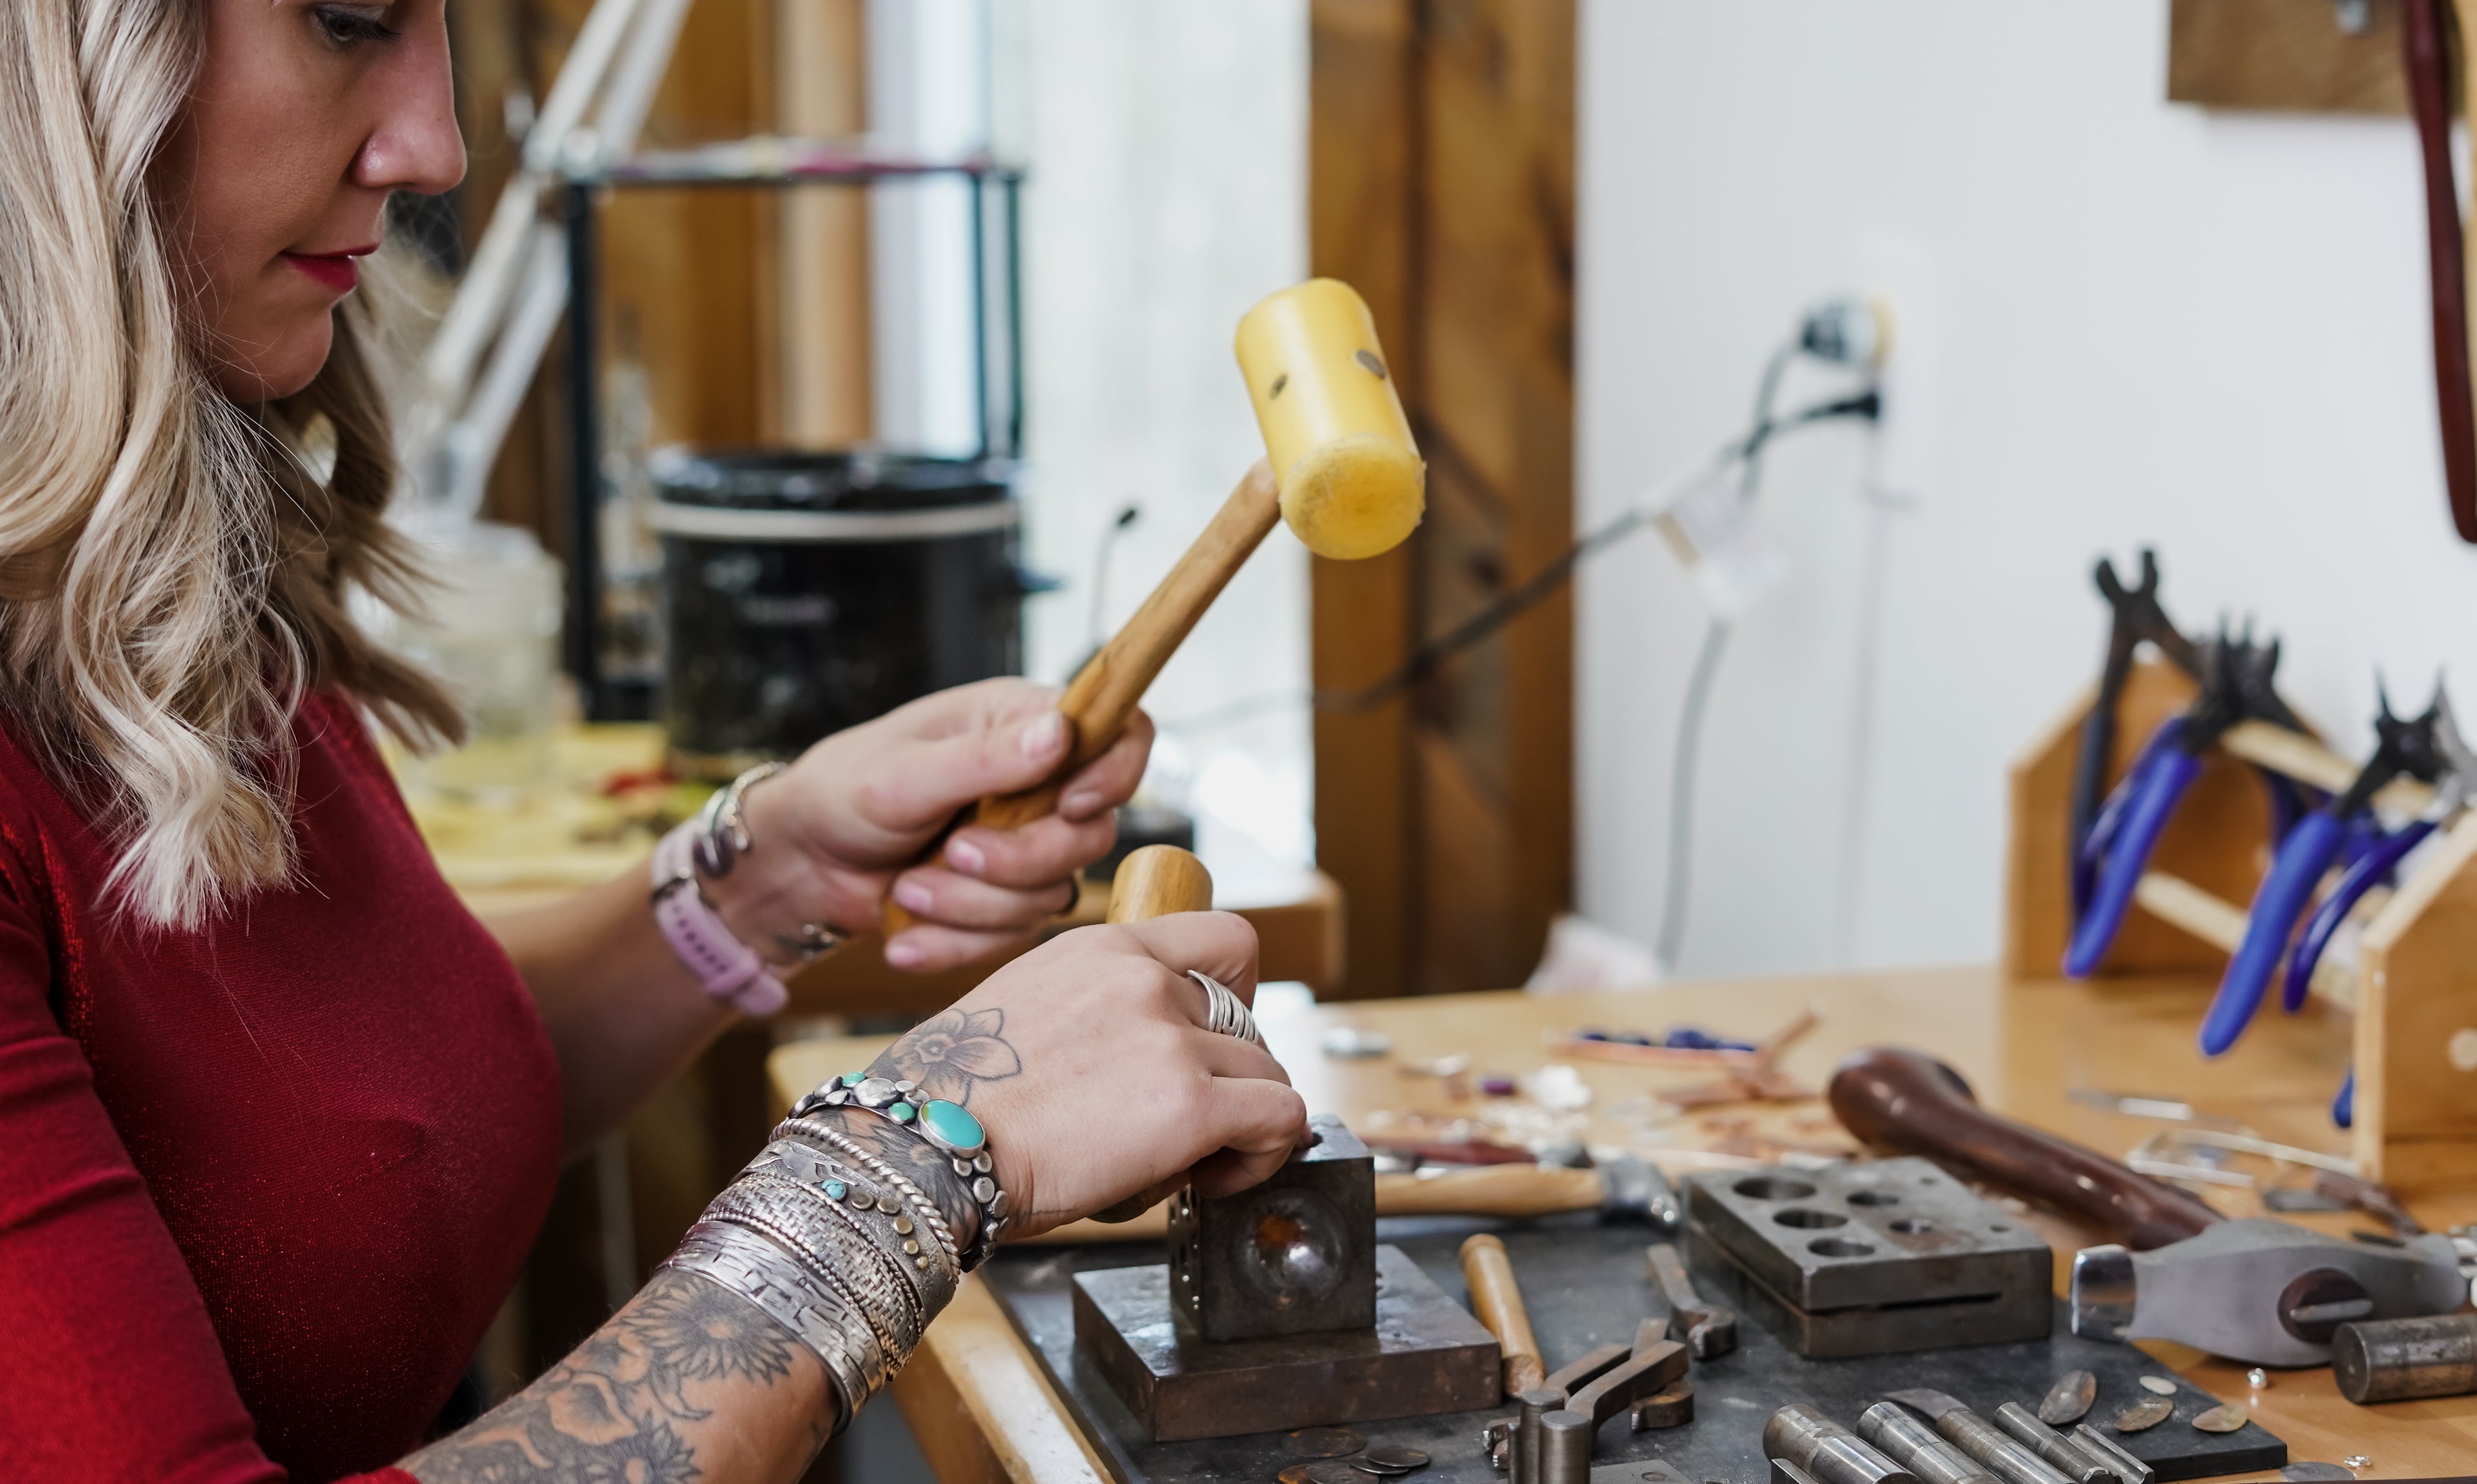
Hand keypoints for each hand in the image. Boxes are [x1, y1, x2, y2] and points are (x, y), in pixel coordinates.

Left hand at [711, 679, 1152, 971]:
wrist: (800, 864)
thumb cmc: (842, 791)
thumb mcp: (904, 771)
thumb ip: (984, 758)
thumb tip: (1061, 731)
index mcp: (1020, 724)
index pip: (1119, 732)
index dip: (1115, 773)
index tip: (1069, 805)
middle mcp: (1037, 782)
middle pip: (1092, 833)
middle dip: (1019, 859)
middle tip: (954, 853)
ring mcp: (1025, 844)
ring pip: (1051, 893)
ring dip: (971, 905)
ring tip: (905, 890)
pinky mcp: (1004, 900)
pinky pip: (1012, 936)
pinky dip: (953, 943)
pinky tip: (904, 935)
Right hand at [862, 912, 1305, 1236]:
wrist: (922, 1144)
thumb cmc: (948, 1101)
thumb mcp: (1021, 1009)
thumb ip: (1091, 1012)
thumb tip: (1131, 1061)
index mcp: (1103, 949)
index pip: (1224, 939)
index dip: (1238, 994)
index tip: (1217, 1039)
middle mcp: (1144, 980)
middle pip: (1248, 1018)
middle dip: (1229, 1075)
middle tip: (1189, 1121)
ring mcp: (1171, 1039)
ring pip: (1267, 1072)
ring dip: (1243, 1122)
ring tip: (1193, 1161)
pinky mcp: (1191, 1105)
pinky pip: (1280, 1117)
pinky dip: (1266, 1154)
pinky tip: (1215, 1178)